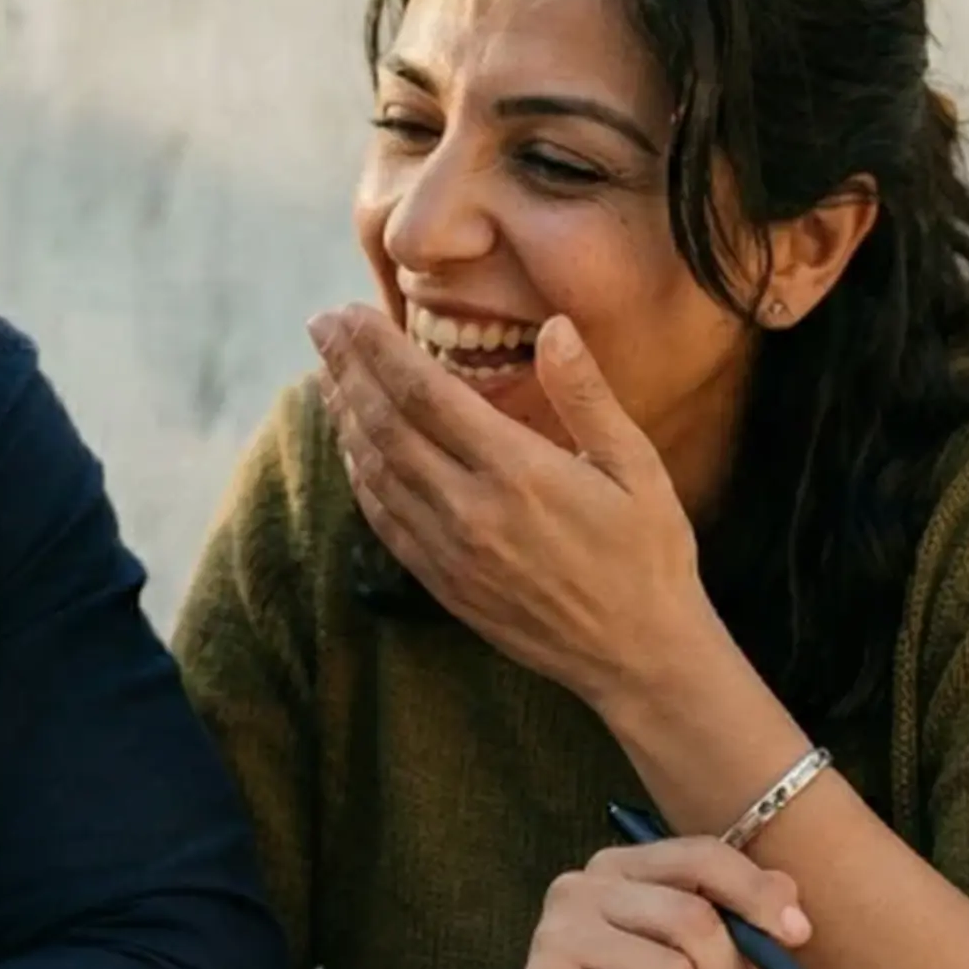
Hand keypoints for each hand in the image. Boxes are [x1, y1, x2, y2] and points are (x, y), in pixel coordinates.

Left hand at [310, 305, 712, 705]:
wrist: (638, 656)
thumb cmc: (648, 553)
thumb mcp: (636, 466)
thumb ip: (587, 395)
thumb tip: (555, 326)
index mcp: (517, 471)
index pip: (424, 393)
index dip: (378, 347)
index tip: (349, 312)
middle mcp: (470, 510)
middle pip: (384, 424)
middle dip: (347, 368)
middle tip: (321, 324)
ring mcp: (448, 552)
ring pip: (374, 471)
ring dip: (344, 416)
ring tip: (327, 373)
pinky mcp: (442, 584)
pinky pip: (383, 520)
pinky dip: (359, 475)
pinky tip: (352, 446)